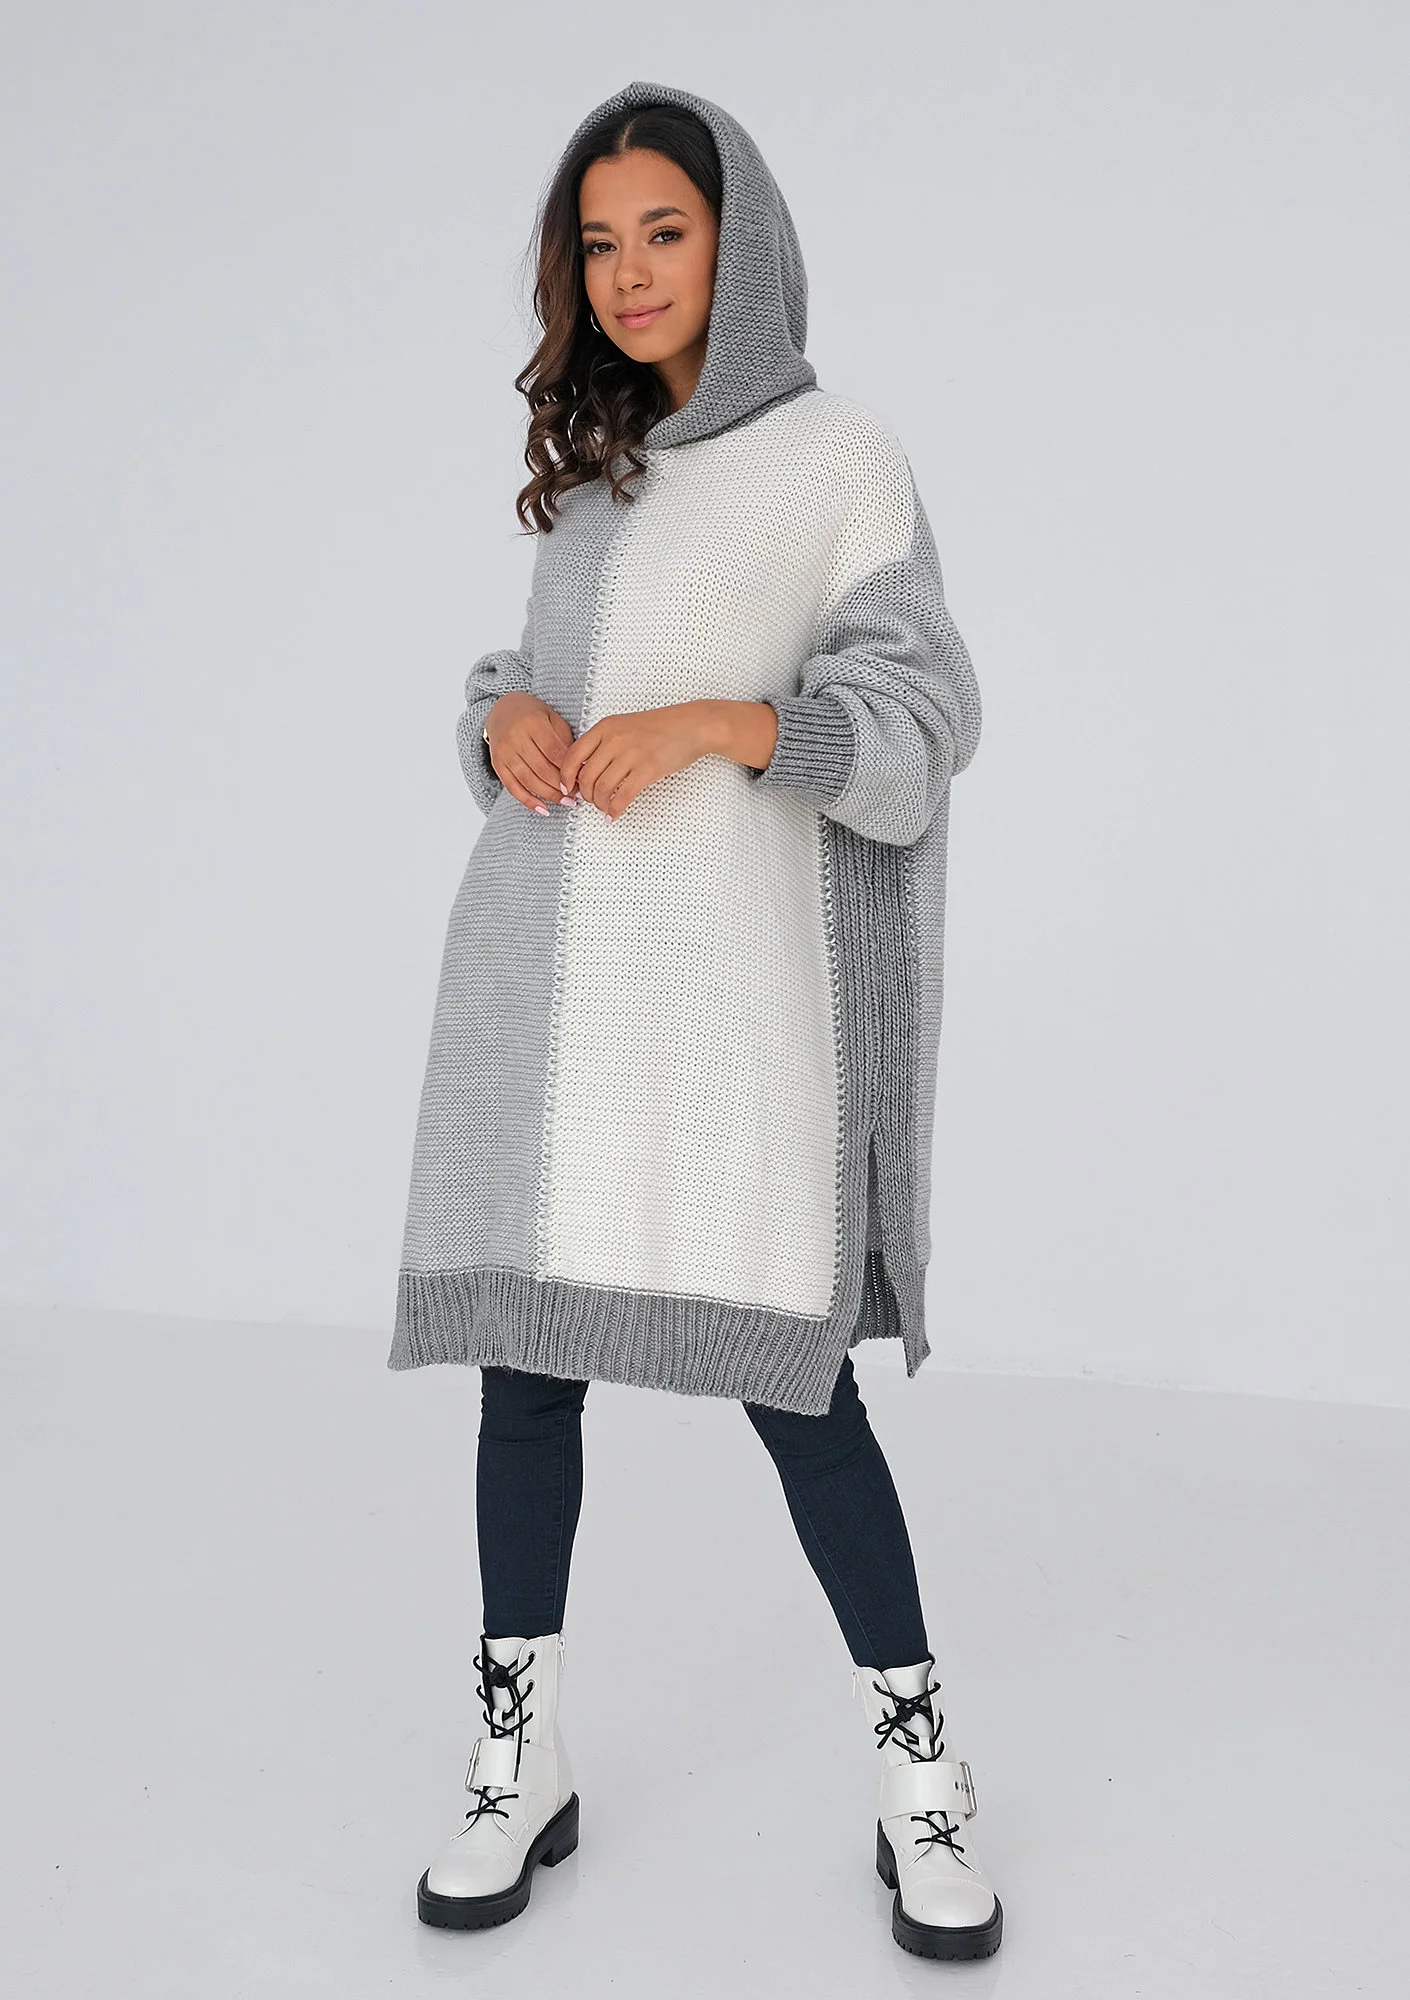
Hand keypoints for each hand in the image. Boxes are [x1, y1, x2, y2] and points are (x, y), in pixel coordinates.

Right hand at [484, 692, 574, 813]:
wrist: (502, 710)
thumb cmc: (533, 715)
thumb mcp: (552, 719)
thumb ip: (565, 740)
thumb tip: (581, 768)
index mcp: (533, 723)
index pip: (554, 752)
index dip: (569, 769)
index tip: (583, 780)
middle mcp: (516, 738)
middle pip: (542, 769)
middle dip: (562, 786)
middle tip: (578, 795)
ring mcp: (505, 753)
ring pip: (529, 781)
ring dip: (550, 796)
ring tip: (567, 802)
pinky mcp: (497, 764)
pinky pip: (513, 787)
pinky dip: (528, 801)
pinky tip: (543, 809)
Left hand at [559, 702, 717, 820]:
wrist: (690, 725)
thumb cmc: (659, 728)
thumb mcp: (624, 726)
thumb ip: (603, 743)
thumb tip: (584, 770)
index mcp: (605, 727)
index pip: (572, 755)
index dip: (565, 776)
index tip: (568, 788)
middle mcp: (614, 739)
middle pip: (585, 776)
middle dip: (585, 795)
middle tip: (590, 801)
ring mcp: (631, 754)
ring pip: (602, 788)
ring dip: (599, 804)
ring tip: (604, 807)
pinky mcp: (648, 769)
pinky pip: (623, 796)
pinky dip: (615, 810)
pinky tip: (614, 814)